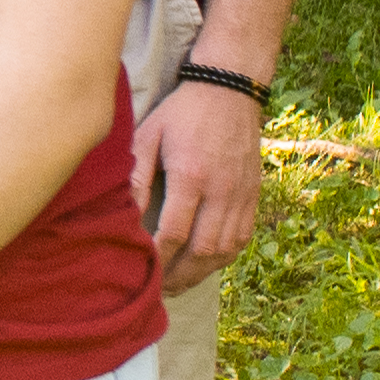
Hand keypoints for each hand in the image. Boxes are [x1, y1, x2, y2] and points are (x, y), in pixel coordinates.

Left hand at [133, 73, 268, 288]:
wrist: (230, 89)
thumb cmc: (182, 112)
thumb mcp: (148, 135)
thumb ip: (136, 177)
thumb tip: (126, 217)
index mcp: (192, 176)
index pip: (174, 232)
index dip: (158, 258)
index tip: (141, 272)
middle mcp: (222, 190)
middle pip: (203, 249)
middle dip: (179, 275)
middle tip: (158, 290)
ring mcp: (242, 194)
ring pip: (226, 248)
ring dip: (201, 272)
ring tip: (178, 284)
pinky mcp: (253, 194)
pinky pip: (242, 237)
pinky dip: (224, 257)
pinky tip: (205, 264)